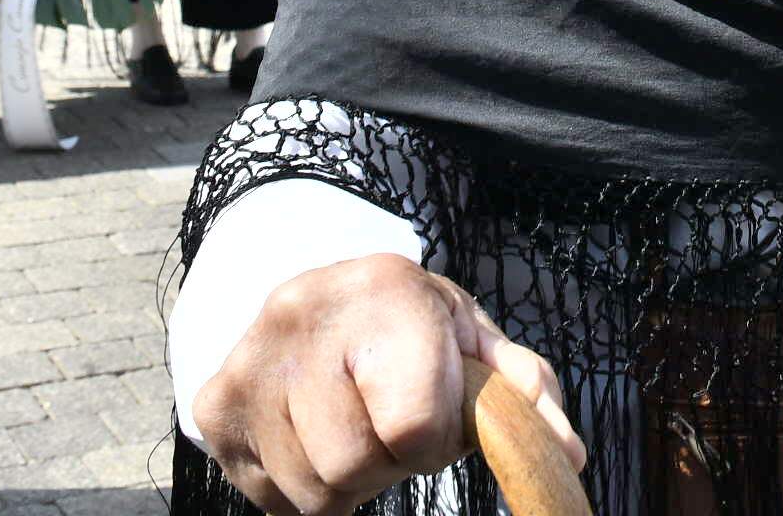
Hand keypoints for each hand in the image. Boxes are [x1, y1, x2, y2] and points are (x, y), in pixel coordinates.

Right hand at [193, 256, 583, 515]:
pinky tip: (314, 435)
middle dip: (387, 463)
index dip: (434, 439)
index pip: (413, 424)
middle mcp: (303, 313)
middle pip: (356, 465)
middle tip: (388, 424)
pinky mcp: (217, 404)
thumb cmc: (408, 325)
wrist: (320, 294)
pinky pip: (271, 496)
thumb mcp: (470, 338)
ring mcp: (250, 361)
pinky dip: (301, 484)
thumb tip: (566, 454)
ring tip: (354, 426)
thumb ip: (520, 390)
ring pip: (313, 491)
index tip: (432, 411)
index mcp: (384, 288)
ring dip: (347, 480)